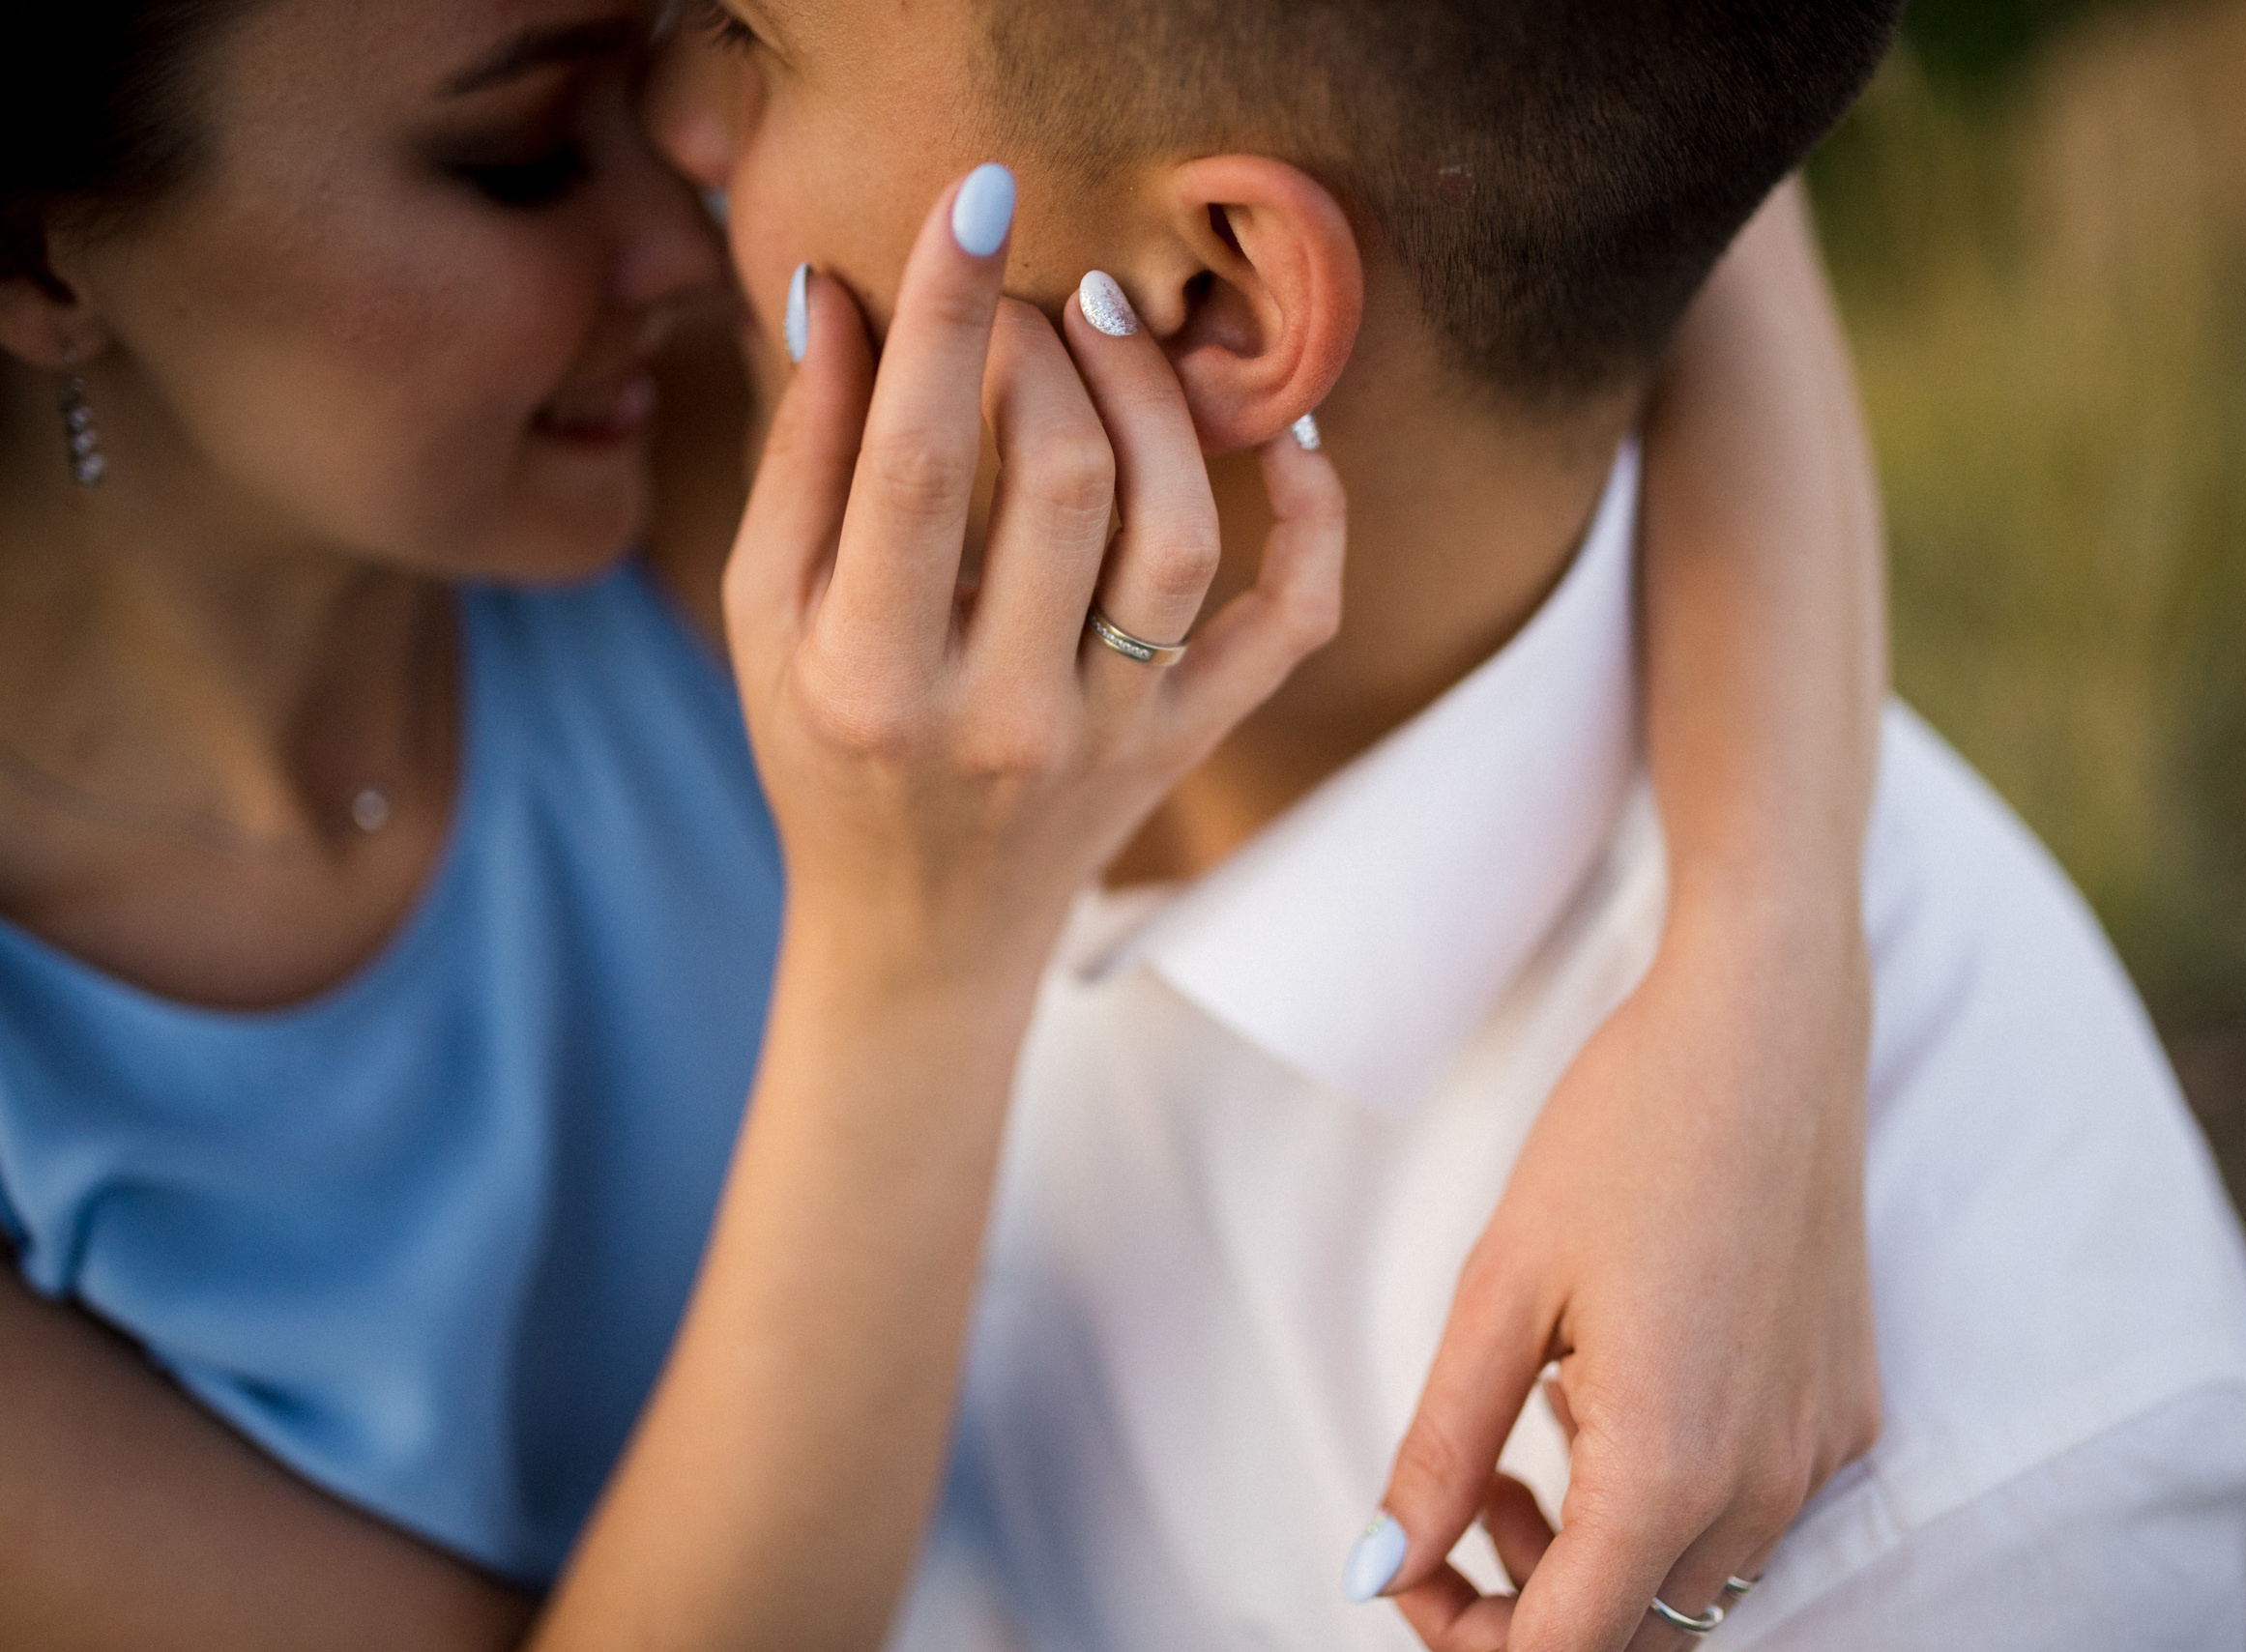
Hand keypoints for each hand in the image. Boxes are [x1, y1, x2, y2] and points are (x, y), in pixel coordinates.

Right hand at [723, 168, 1343, 993]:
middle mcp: (1005, 716)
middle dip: (1048, 350)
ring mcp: (1115, 736)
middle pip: (1067, 484)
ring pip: (1178, 535)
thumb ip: (803, 459)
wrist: (923, 927)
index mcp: (874, 682)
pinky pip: (1291, 623)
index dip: (952, 316)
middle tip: (1027, 289)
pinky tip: (1291, 434)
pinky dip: (1314, 520)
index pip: (921, 465)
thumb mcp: (770, 618)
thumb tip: (845, 292)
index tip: (974, 199)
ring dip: (1158, 398)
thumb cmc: (825, 751)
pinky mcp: (1192, 742)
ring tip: (1112, 318)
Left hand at [1373, 888, 1879, 1650]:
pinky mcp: (1846, 1411)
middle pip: (1635, 1640)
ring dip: (1599, 1555)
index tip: (1410, 1566)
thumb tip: (1377, 1571)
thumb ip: (1440, 1451)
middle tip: (1466, 1496)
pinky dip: (1670, 1498)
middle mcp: (1765, 1487)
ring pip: (1694, 1586)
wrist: (1765, 1026)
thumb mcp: (1500, 1290)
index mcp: (1669, 1469)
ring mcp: (1819, 1453)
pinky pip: (1751, 1515)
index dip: (1465, 1640)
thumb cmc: (1625, 1134)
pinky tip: (1623, 1388)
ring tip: (1539, 1430)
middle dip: (1528, 1605)